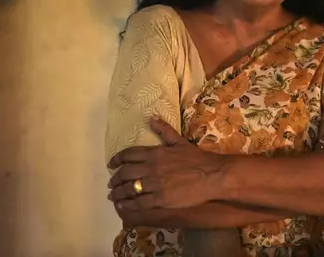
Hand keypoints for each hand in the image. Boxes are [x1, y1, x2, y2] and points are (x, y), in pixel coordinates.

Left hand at [107, 118, 222, 210]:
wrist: (212, 175)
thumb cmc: (197, 158)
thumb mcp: (180, 141)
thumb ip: (164, 130)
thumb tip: (151, 118)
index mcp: (155, 153)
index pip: (128, 154)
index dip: (116, 159)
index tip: (111, 164)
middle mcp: (151, 168)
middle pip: (124, 173)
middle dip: (115, 178)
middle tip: (111, 183)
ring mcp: (154, 184)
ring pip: (128, 189)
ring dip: (117, 192)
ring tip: (113, 195)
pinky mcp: (159, 199)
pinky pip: (137, 203)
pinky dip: (127, 205)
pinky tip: (122, 206)